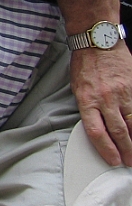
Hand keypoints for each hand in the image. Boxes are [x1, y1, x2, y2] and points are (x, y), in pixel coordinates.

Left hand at [70, 44, 131, 165]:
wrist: (98, 43)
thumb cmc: (85, 66)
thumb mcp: (78, 89)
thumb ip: (88, 109)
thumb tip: (99, 129)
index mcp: (87, 100)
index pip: (96, 132)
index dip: (106, 149)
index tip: (112, 160)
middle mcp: (105, 98)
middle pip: (118, 131)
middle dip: (125, 150)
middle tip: (129, 162)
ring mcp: (122, 93)